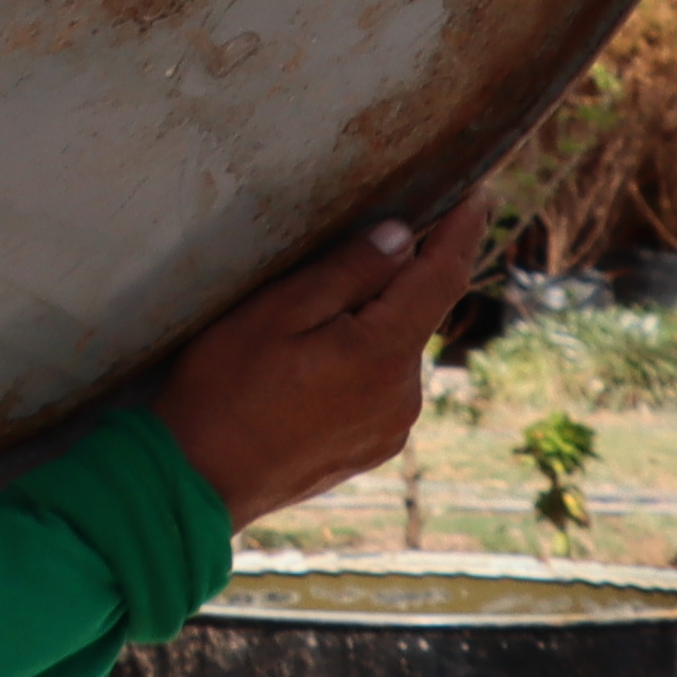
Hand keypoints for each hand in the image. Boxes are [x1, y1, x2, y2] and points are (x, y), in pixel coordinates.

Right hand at [152, 211, 495, 536]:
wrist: (198, 481)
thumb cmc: (224, 388)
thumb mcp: (275, 311)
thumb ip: (346, 272)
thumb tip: (402, 236)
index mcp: (384, 353)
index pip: (443, 277)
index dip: (462, 232)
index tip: (478, 195)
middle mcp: (403, 395)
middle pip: (417, 315)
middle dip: (397, 280)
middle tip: (350, 252)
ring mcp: (391, 428)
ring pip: (396, 352)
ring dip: (373, 326)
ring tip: (310, 324)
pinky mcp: (372, 448)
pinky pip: (381, 387)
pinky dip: (362, 363)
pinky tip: (311, 367)